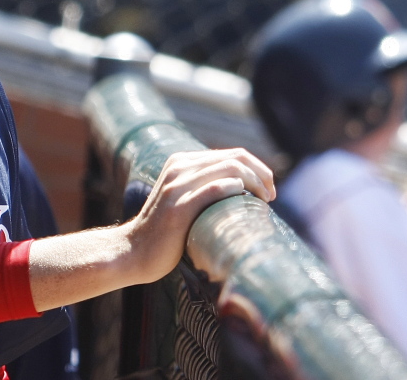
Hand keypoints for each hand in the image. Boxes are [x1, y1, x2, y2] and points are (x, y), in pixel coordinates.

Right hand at [122, 149, 275, 284]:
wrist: (134, 252)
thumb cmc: (165, 233)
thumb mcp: (184, 200)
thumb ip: (205, 188)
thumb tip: (244, 190)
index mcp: (182, 162)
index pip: (232, 154)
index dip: (257, 168)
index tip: (268, 191)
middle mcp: (179, 168)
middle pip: (235, 158)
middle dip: (262, 174)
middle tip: (271, 196)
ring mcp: (178, 186)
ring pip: (229, 169)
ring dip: (255, 183)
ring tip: (264, 202)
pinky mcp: (178, 206)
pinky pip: (213, 189)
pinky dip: (234, 191)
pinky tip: (244, 201)